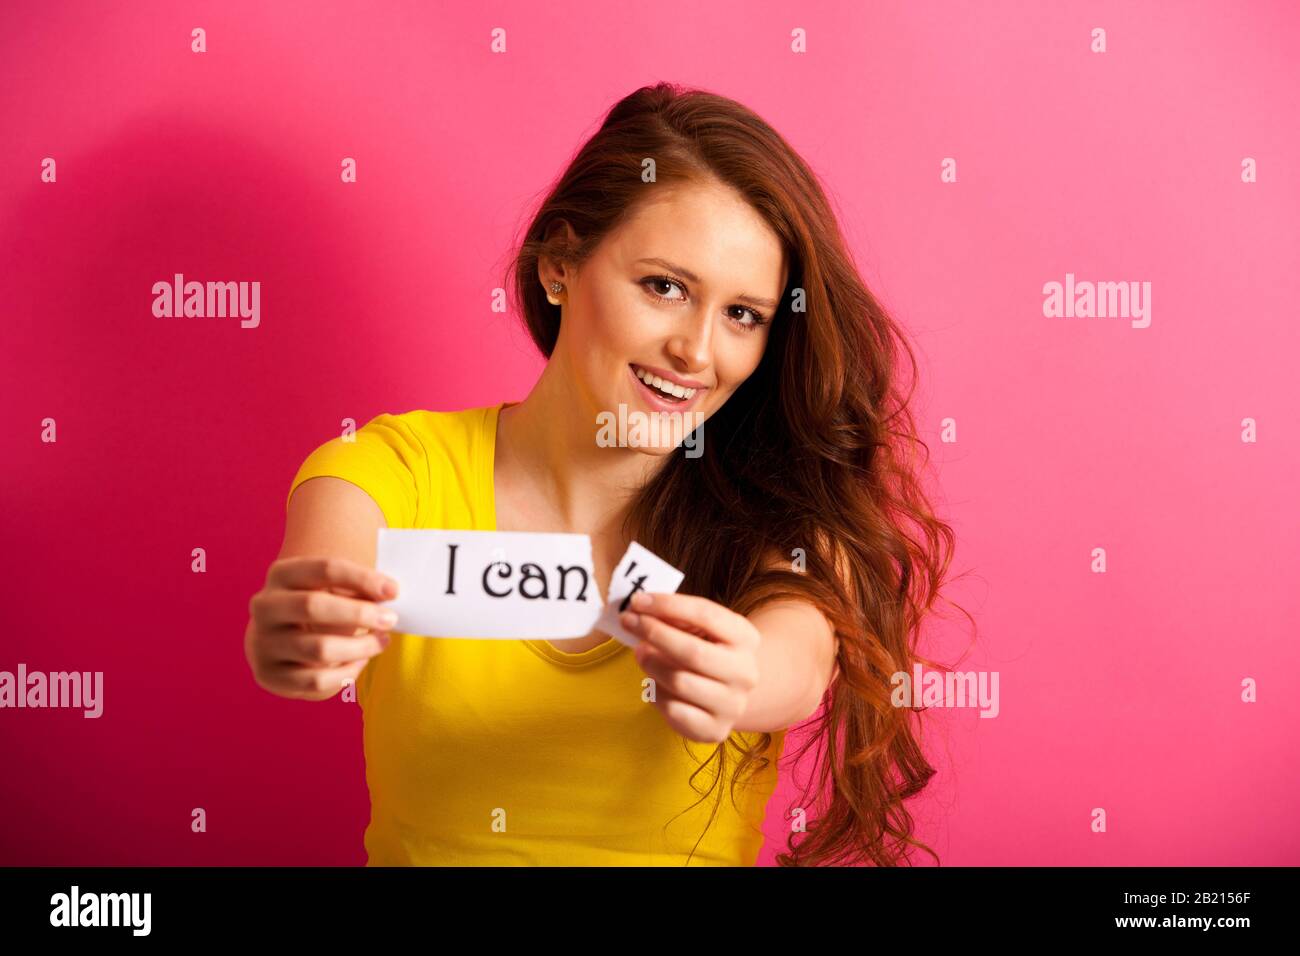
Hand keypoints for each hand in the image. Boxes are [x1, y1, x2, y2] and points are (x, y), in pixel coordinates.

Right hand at [245, 556, 398, 700]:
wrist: (276, 639)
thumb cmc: (318, 608)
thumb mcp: (331, 588)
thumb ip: (357, 587)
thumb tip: (390, 592)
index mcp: (281, 574)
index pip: (325, 569)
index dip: (363, 578)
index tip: (394, 591)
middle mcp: (265, 606)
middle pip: (313, 605)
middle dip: (360, 613)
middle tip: (391, 619)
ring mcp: (264, 643)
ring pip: (319, 649)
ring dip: (360, 647)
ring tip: (381, 641)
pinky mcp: (270, 676)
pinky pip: (316, 681)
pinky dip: (346, 673)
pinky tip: (361, 661)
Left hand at [622, 591, 760, 743]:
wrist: (727, 693)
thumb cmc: (706, 651)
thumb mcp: (699, 628)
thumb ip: (675, 617)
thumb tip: (639, 609)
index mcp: (746, 637)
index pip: (706, 614)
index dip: (668, 606)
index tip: (637, 601)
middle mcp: (746, 672)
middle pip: (693, 652)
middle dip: (655, 634)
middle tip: (629, 623)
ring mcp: (733, 704)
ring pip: (680, 682)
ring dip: (651, 664)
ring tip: (640, 653)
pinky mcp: (715, 730)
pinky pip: (674, 711)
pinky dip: (657, 694)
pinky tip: (653, 684)